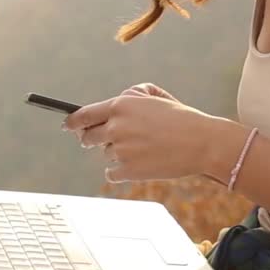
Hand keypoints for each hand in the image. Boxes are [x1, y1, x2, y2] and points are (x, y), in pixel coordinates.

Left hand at [60, 84, 223, 182]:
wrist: (202, 142)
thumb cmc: (181, 118)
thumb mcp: (156, 96)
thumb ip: (131, 95)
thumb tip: (116, 103)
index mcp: (121, 106)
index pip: (83, 115)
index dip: (72, 122)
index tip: (67, 125)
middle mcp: (116, 127)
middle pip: (87, 138)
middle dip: (92, 139)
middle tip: (108, 139)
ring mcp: (121, 150)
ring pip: (106, 154)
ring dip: (117, 152)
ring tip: (142, 148)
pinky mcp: (129, 171)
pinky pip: (112, 173)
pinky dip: (121, 171)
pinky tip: (137, 164)